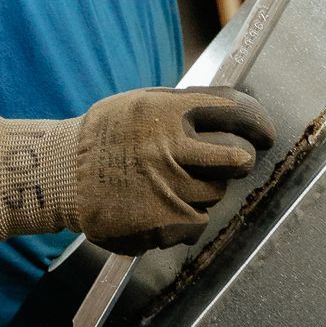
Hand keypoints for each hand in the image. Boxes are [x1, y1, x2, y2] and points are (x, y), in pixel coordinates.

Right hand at [0, 86, 276, 253]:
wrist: (62, 175)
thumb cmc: (107, 137)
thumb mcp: (143, 104)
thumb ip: (186, 108)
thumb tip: (235, 113)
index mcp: (169, 111)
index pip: (236, 111)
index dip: (258, 123)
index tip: (264, 133)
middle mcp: (171, 147)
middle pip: (240, 158)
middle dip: (240, 160)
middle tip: (230, 162)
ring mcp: (169, 187)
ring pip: (218, 193)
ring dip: (205, 189)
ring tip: (173, 182)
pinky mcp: (164, 222)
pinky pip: (198, 222)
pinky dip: (187, 217)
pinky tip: (161, 204)